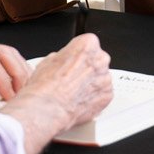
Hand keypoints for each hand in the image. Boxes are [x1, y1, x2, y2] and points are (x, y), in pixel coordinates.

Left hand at [0, 41, 30, 106]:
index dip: (2, 79)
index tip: (10, 96)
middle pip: (3, 52)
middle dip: (18, 73)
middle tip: (24, 93)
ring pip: (8, 53)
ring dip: (21, 70)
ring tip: (25, 90)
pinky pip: (5, 58)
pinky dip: (16, 69)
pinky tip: (20, 83)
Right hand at [1, 34, 113, 153]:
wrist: (47, 109)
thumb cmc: (45, 85)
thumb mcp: (49, 60)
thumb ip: (65, 57)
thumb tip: (65, 61)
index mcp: (87, 44)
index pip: (87, 45)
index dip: (77, 56)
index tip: (72, 62)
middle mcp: (101, 59)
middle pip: (97, 60)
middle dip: (87, 69)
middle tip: (73, 79)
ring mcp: (106, 78)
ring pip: (101, 78)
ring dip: (91, 84)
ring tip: (74, 92)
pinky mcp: (107, 95)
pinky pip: (103, 94)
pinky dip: (94, 98)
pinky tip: (80, 101)